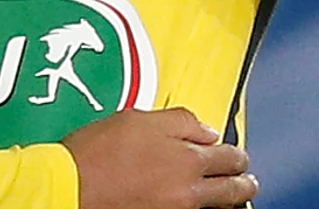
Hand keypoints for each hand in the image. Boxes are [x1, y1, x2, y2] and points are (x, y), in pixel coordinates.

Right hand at [63, 107, 258, 208]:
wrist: (70, 187)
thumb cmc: (95, 153)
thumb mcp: (136, 118)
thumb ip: (178, 120)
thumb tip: (204, 129)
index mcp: (186, 157)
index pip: (227, 155)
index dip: (235, 154)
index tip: (235, 155)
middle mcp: (188, 189)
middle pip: (231, 186)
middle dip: (243, 180)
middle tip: (248, 179)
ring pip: (218, 206)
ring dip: (231, 199)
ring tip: (237, 196)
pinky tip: (204, 206)